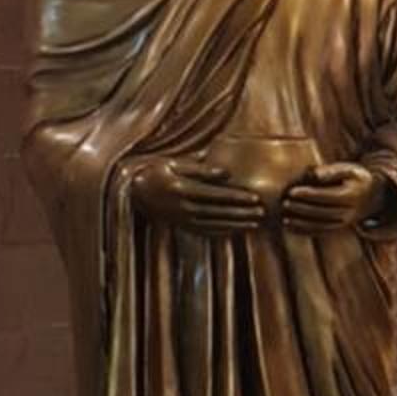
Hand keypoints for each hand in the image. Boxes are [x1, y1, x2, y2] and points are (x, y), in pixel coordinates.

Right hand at [127, 156, 261, 233]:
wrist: (134, 191)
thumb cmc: (157, 171)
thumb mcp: (174, 164)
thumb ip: (200, 169)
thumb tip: (226, 173)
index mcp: (181, 188)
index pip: (215, 194)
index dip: (236, 197)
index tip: (255, 198)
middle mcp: (182, 206)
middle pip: (218, 211)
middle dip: (242, 212)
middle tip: (262, 212)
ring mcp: (182, 219)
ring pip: (215, 224)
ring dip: (236, 224)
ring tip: (255, 223)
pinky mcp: (182, 226)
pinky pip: (206, 231)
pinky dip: (223, 231)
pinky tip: (238, 230)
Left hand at [280, 161, 385, 231]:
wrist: (373, 196)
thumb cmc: (356, 179)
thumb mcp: (349, 169)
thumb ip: (331, 171)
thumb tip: (313, 174)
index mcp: (351, 196)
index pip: (326, 196)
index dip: (308, 194)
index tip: (292, 191)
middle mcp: (349, 212)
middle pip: (322, 212)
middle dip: (302, 209)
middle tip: (284, 203)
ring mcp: (344, 223)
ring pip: (321, 225)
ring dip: (301, 223)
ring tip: (285, 218)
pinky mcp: (338, 228)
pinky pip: (320, 232)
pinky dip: (304, 231)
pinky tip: (290, 227)